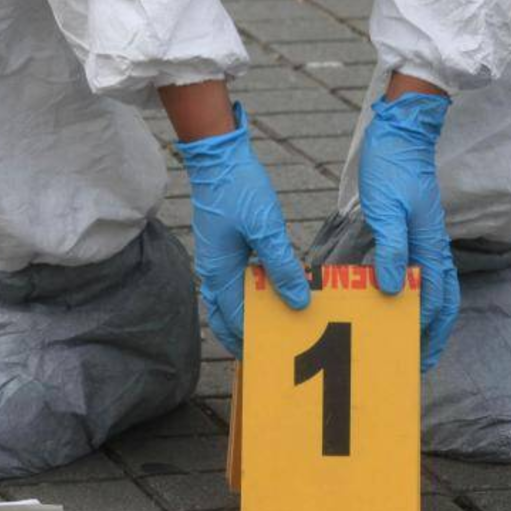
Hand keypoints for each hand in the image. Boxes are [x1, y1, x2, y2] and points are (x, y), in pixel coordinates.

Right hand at [175, 102, 309, 357]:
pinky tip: (269, 294)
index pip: (235, 317)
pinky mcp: (223, 247)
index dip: (253, 336)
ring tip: (269, 327)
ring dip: (245, 315)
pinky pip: (234, 282)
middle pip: (224, 315)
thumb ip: (281, 267)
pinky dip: (248, 294)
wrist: (219, 157)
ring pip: (227, 300)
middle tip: (266, 351)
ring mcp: (215, 259)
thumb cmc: (239, 188)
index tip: (273, 353)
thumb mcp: (266, 228)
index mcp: (219, 271)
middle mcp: (213, 270)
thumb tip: (298, 300)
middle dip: (241, 335)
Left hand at [358, 92, 459, 371]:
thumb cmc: (392, 169)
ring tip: (416, 338)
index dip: (425, 328)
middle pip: (443, 299)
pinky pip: (421, 271)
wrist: (400, 134)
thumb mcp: (385, 210)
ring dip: (428, 315)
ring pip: (435, 287)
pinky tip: (399, 299)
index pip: (433, 298)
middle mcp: (433, 247)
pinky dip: (416, 292)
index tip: (415, 354)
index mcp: (429, 246)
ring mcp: (426, 238)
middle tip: (422, 358)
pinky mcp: (415, 230)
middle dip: (435, 331)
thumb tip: (391, 289)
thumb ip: (390, 249)